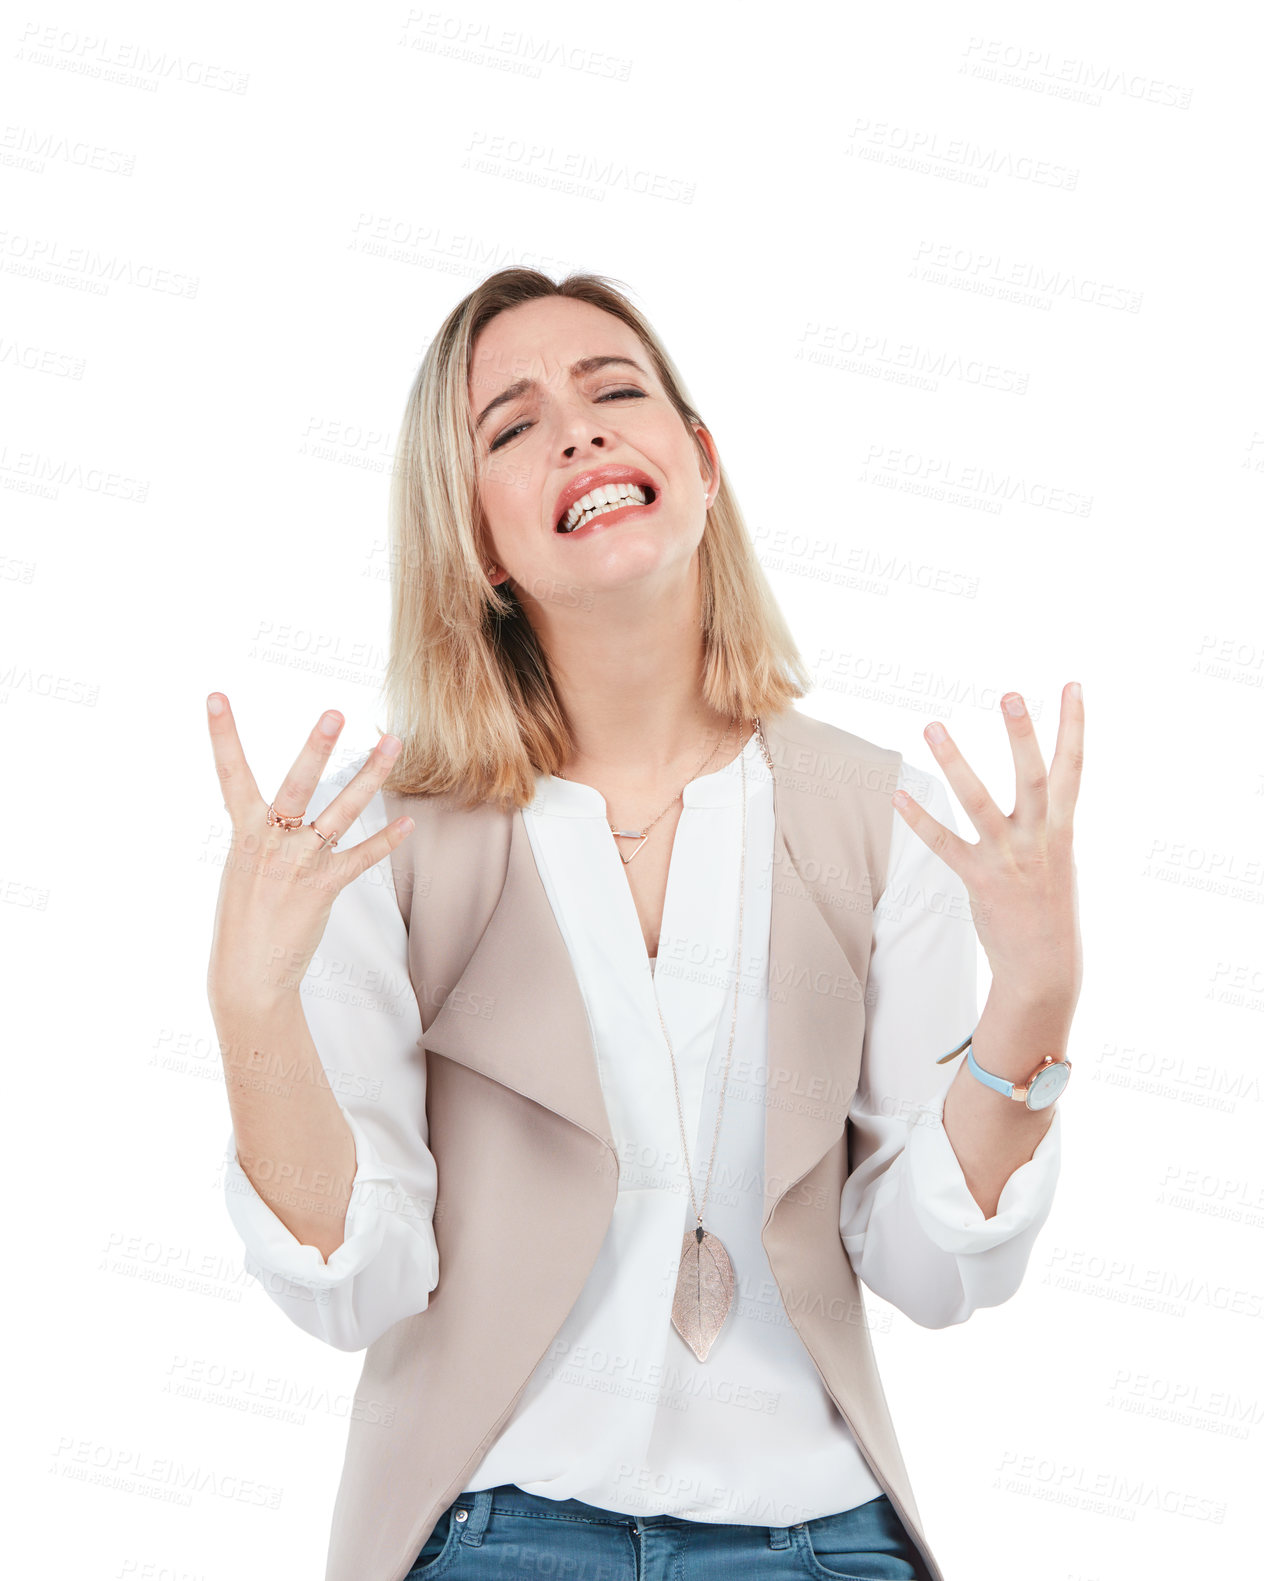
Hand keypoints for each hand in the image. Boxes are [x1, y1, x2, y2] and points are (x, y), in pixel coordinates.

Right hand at [204, 695, 414, 1024]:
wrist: (247, 973)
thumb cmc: (246, 916)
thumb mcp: (243, 866)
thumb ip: (263, 832)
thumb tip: (279, 811)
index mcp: (244, 833)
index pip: (230, 774)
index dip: (222, 734)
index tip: (216, 695)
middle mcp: (271, 842)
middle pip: (297, 785)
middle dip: (316, 747)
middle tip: (335, 712)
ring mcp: (299, 864)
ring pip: (341, 811)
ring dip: (370, 775)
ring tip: (392, 744)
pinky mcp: (323, 888)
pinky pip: (361, 858)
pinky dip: (387, 841)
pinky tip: (407, 822)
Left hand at [892, 683, 1083, 1022]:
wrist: (1046, 967)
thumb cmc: (1048, 906)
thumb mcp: (1060, 856)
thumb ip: (1050, 819)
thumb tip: (1047, 790)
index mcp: (1062, 827)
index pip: (1074, 767)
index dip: (1075, 725)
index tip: (1073, 685)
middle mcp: (1039, 837)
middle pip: (1033, 776)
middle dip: (1023, 735)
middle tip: (1011, 694)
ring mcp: (1009, 858)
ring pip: (978, 802)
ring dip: (955, 763)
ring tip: (932, 725)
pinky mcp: (979, 880)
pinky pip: (944, 844)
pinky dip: (919, 819)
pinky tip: (897, 795)